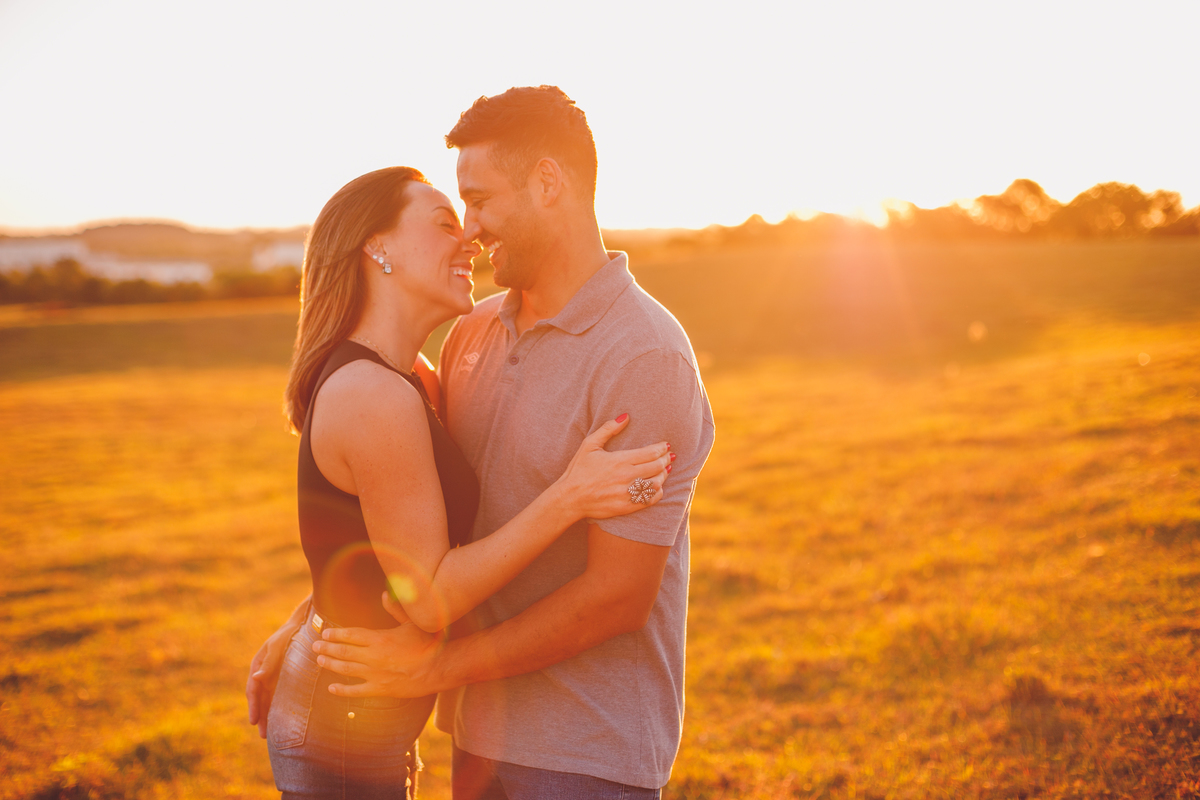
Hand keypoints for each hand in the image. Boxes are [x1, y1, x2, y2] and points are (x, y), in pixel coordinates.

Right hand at [246, 619, 301, 737]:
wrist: (301, 626)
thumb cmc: (287, 635)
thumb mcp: (277, 646)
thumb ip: (268, 663)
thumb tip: (256, 679)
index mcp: (258, 666)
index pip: (253, 690)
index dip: (253, 706)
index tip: (254, 721)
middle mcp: (264, 674)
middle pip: (260, 699)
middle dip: (261, 716)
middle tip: (263, 735)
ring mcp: (274, 678)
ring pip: (269, 700)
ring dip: (269, 716)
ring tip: (270, 734)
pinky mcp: (285, 679)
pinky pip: (280, 696)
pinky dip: (279, 708)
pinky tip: (282, 720)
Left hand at [310, 591, 444, 697]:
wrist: (440, 667)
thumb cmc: (429, 642)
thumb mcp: (413, 622)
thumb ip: (396, 608)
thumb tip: (384, 594)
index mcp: (380, 639)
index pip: (351, 635)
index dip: (336, 634)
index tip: (325, 633)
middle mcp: (374, 657)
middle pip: (344, 652)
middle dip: (327, 648)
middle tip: (315, 646)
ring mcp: (376, 675)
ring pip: (346, 670)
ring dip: (331, 664)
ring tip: (320, 660)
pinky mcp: (381, 690)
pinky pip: (356, 692)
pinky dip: (342, 690)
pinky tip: (331, 688)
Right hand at [556, 414, 672, 520]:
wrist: (570, 498)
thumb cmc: (579, 470)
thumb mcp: (589, 445)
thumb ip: (608, 429)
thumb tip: (626, 416)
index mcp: (620, 460)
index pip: (651, 453)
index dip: (662, 448)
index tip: (666, 445)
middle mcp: (627, 477)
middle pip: (657, 467)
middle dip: (666, 460)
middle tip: (669, 456)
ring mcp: (628, 493)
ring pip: (656, 483)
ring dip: (663, 475)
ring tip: (664, 470)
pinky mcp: (627, 507)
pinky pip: (650, 499)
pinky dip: (657, 492)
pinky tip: (656, 487)